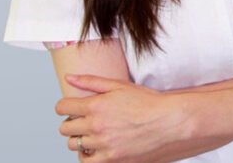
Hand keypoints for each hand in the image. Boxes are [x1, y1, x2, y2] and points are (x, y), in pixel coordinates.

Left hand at [56, 75, 189, 161]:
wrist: (170, 123)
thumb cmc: (148, 103)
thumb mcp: (119, 86)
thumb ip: (91, 81)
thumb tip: (68, 77)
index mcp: (96, 105)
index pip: (62, 107)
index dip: (64, 107)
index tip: (70, 108)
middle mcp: (96, 126)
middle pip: (65, 128)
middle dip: (71, 123)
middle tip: (84, 121)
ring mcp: (103, 145)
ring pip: (74, 146)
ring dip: (79, 140)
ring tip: (93, 135)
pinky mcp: (112, 160)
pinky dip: (88, 156)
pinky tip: (97, 149)